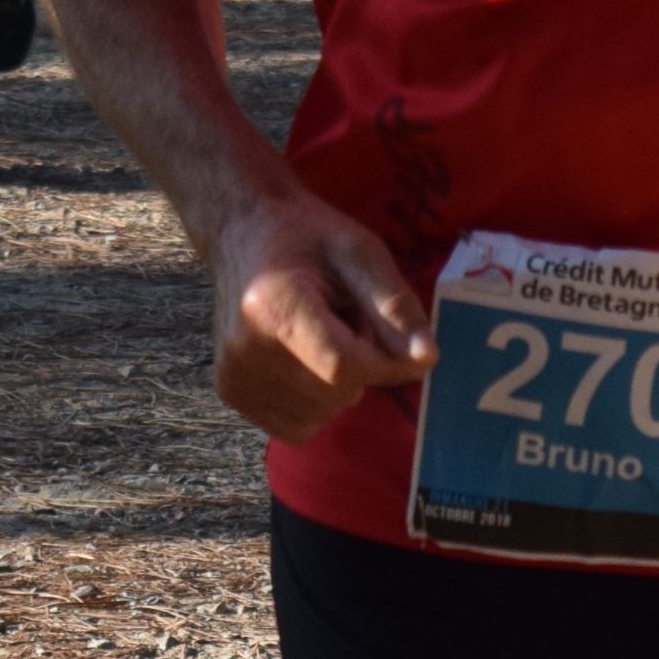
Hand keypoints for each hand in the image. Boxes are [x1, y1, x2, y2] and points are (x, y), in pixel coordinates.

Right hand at [208, 182, 434, 440]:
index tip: (384, 331)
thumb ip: (395, 305)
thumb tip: (426, 359)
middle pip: (336, 393)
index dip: (382, 360)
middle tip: (342, 319)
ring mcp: (235, 377)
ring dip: (338, 383)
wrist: (244, 233)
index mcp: (275, 308)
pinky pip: (299, 425)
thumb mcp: (361, 253)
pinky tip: (304, 359)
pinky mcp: (233, 394)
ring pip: (323, 413)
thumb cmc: (308, 238)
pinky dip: (316, 402)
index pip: (345, 368)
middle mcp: (246, 351)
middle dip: (360, 365)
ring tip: (320, 334)